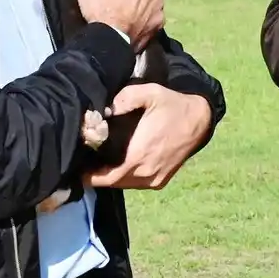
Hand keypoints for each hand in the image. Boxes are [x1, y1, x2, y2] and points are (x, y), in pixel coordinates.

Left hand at [86, 84, 212, 189]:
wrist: (200, 119)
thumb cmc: (173, 105)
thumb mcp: (149, 93)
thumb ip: (123, 99)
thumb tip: (104, 110)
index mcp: (138, 154)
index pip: (104, 177)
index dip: (88, 175)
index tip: (78, 166)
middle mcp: (146, 171)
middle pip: (111, 182)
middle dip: (96, 176)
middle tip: (85, 165)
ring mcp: (155, 178)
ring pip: (124, 185)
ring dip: (111, 177)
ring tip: (101, 164)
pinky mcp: (161, 180)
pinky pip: (137, 183)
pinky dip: (126, 177)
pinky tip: (121, 165)